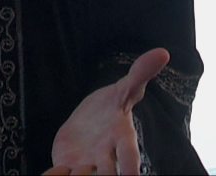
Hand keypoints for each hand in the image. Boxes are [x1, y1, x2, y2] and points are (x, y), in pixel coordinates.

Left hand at [45, 48, 169, 175]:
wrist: (89, 120)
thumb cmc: (112, 106)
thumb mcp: (125, 88)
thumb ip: (141, 73)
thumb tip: (163, 52)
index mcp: (122, 138)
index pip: (130, 155)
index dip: (130, 167)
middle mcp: (106, 157)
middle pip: (108, 174)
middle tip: (92, 170)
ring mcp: (87, 164)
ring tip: (73, 170)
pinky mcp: (67, 166)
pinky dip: (55, 175)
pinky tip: (53, 171)